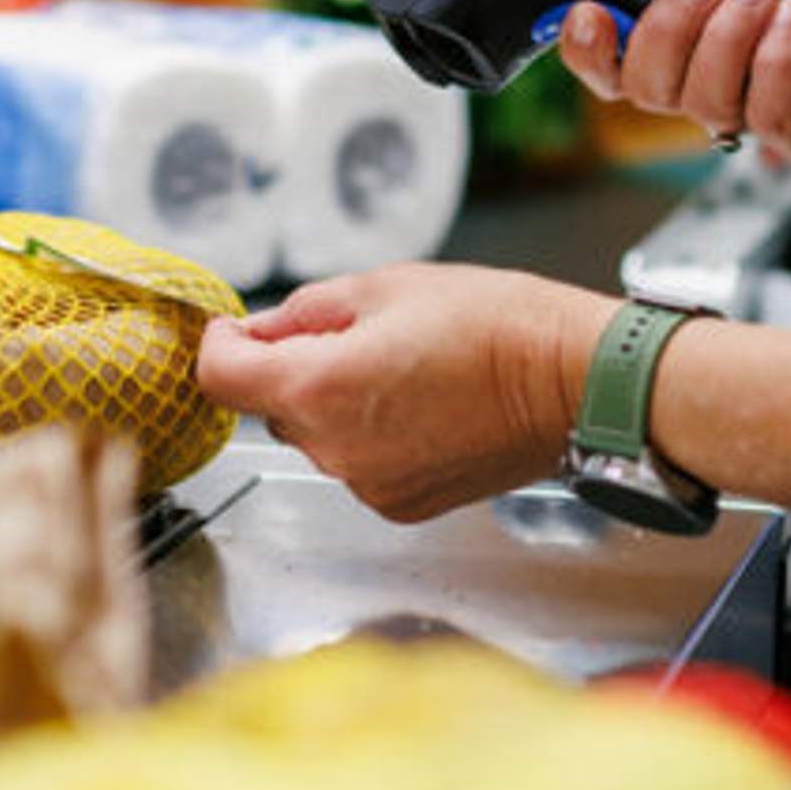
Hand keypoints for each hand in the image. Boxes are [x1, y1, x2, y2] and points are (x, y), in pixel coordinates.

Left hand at [196, 266, 611, 524]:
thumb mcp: (386, 285)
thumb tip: (259, 331)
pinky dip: (373, 437)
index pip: (219, 378)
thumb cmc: (493, 324)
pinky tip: (422, 407)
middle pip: (272, 408)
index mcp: (318, 386)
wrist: (571, 381)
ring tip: (404, 370)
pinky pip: (359, 464)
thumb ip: (304, 311)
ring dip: (336, 404)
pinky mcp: (401, 504)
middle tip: (354, 334)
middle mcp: (333, 448)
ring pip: (318, 437)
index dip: (221, 345)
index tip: (238, 330)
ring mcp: (368, 484)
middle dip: (294, 369)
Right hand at [554, 0, 790, 163]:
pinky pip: (763, 119)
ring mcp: (764, 102)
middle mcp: (722, 65)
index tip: (585, 13)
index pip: (614, 55)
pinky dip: (777, 61)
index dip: (586, 46)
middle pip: (642, 85)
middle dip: (668, 26)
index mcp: (698, 14)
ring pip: (698, 104)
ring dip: (730, 38)